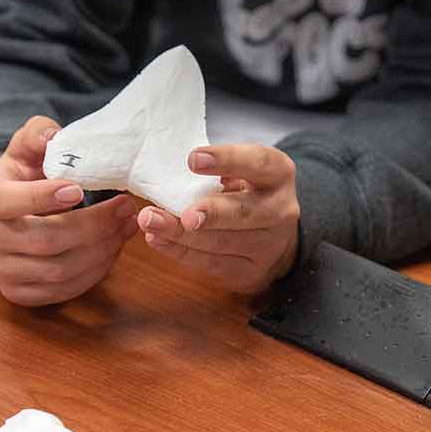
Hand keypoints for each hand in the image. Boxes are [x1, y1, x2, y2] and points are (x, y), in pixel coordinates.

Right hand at [0, 116, 138, 305]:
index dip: (42, 198)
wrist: (14, 212)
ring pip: (58, 271)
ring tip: (126, 226)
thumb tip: (52, 137)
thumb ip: (39, 134)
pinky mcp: (18, 293)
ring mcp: (1, 269)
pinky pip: (63, 291)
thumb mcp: (29, 147)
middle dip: (93, 226)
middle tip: (126, 208)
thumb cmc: (26, 175)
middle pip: (44, 241)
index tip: (79, 190)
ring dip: (102, 250)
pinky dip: (95, 272)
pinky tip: (112, 249)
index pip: (7, 202)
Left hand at [139, 144, 299, 293]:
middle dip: (208, 213)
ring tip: (151, 222)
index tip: (193, 159)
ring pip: (220, 242)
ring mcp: (267, 246)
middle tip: (183, 213)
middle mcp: (279, 211)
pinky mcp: (248, 272)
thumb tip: (171, 172)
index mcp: (278, 175)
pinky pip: (209, 263)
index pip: (258, 163)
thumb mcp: (245, 173)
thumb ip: (219, 171)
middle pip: (240, 212)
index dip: (227, 160)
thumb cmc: (248, 196)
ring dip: (181, 233)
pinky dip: (180, 251)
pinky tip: (158, 239)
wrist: (275, 240)